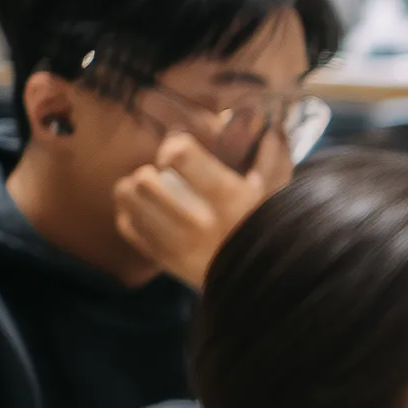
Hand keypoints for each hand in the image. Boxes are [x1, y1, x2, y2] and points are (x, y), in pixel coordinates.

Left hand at [113, 130, 289, 289]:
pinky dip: (131, 214)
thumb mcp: (279, 192)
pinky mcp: (165, 261)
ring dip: (134, 190)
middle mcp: (199, 223)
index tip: (182, 154)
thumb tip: (269, 123)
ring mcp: (178, 245)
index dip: (175, 147)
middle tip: (162, 177)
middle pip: (145, 180)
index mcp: (228, 198)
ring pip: (129, 201)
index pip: (179, 154)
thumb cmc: (272, 229)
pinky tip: (147, 212)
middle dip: (149, 172)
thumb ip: (272, 155)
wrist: (266, 284)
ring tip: (151, 191)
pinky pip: (128, 227)